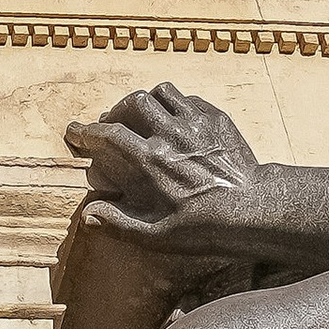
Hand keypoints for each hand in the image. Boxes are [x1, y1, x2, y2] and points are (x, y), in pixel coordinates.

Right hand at [65, 85, 261, 254]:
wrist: (253, 208)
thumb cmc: (204, 228)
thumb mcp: (156, 236)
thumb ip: (120, 223)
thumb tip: (89, 214)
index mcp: (152, 161)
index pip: (110, 135)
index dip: (87, 131)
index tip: (75, 132)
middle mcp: (171, 134)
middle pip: (134, 102)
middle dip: (117, 110)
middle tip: (111, 122)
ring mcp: (196, 122)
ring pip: (162, 92)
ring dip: (146, 101)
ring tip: (141, 115)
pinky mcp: (216, 119)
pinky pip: (188, 98)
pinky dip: (173, 104)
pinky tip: (172, 119)